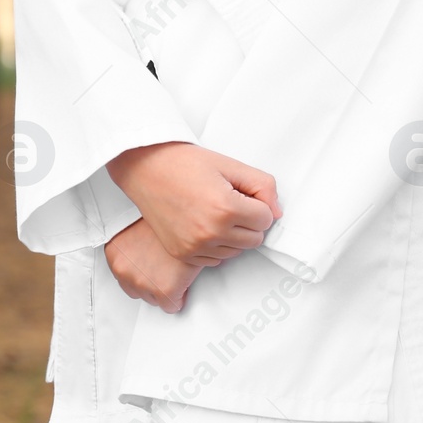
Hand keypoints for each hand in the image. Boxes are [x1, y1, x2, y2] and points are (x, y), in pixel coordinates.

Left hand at [105, 217, 202, 312]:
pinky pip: (172, 306)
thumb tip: (139, 256)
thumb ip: (132, 247)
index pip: (124, 278)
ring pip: (154, 300)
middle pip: (138, 291)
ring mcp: (142, 282)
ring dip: (165, 288)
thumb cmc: (162, 219)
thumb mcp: (137, 228)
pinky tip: (184, 278)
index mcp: (114, 255)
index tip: (153, 264)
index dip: (144, 270)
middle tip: (166, 265)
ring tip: (175, 269)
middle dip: (153, 281)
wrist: (185, 215)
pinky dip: (180, 297)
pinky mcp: (164, 291)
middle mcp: (123, 271)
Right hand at [106, 141, 280, 266]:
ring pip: (237, 251)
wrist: (146, 168)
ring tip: (214, 211)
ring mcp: (195, 246)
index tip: (241, 193)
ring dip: (234, 235)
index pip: (266, 219)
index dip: (258, 204)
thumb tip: (277, 213)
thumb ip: (263, 186)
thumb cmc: (185, 163)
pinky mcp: (183, 254)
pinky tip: (204, 223)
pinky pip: (216, 259)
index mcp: (226, 208)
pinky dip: (217, 245)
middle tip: (229, 200)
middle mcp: (211, 232)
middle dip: (249, 221)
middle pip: (255, 239)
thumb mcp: (231, 165)